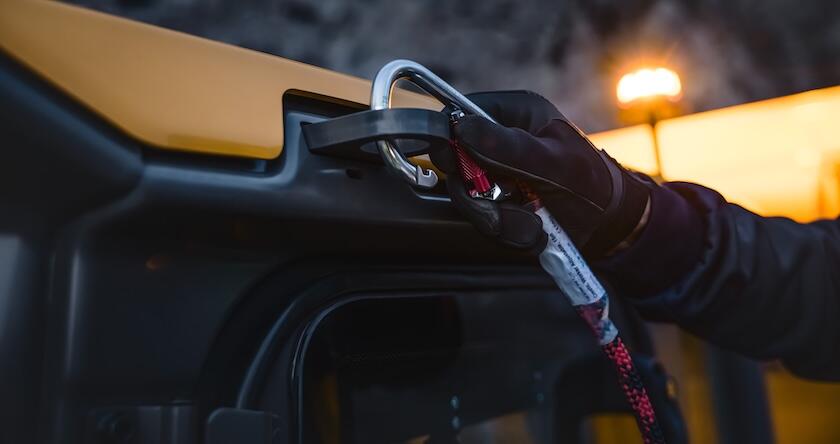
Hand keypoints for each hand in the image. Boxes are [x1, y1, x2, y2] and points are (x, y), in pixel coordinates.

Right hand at [432, 90, 650, 257]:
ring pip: (470, 199)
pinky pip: (486, 221)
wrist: (613, 228)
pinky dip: (510, 234)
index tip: (457, 165)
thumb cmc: (595, 186)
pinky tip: (536, 231)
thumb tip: (463, 128)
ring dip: (501, 221)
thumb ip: (508, 147)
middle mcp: (502, 142)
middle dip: (481, 196)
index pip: (462, 115)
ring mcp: (499, 175)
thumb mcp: (553, 164)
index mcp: (516, 115)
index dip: (453, 140)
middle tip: (507, 206)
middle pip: (458, 164)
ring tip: (535, 224)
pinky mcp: (500, 204)